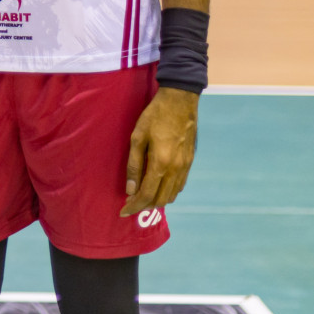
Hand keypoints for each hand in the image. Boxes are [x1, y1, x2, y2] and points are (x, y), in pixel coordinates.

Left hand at [121, 86, 198, 216]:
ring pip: (172, 195)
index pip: (147, 195)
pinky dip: (168, 191)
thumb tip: (130, 189)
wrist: (180, 101)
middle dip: (145, 206)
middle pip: (161, 200)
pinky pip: (179, 185)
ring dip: (157, 200)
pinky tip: (158, 186)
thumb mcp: (137, 138)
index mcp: (161, 164)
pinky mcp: (190, 161)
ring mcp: (186, 166)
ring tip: (142, 197)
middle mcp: (176, 169)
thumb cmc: (154, 116)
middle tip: (130, 204)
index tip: (123, 212)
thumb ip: (133, 165)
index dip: (135, 206)